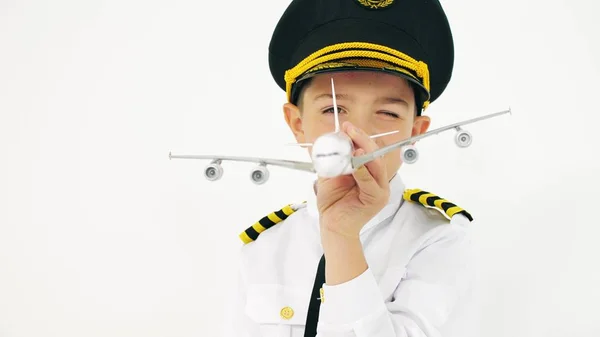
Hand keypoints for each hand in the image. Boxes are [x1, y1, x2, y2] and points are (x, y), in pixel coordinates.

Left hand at [316, 121, 390, 238]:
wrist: (332, 225)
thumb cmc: (333, 202)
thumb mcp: (330, 175)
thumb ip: (333, 160)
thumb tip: (329, 140)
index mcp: (368, 171)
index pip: (368, 149)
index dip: (359, 137)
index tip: (346, 127)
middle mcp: (377, 179)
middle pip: (375, 154)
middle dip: (362, 140)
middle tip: (349, 130)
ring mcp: (380, 189)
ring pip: (376, 166)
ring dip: (364, 153)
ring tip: (354, 144)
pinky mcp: (376, 200)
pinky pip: (371, 184)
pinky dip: (363, 173)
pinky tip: (355, 164)